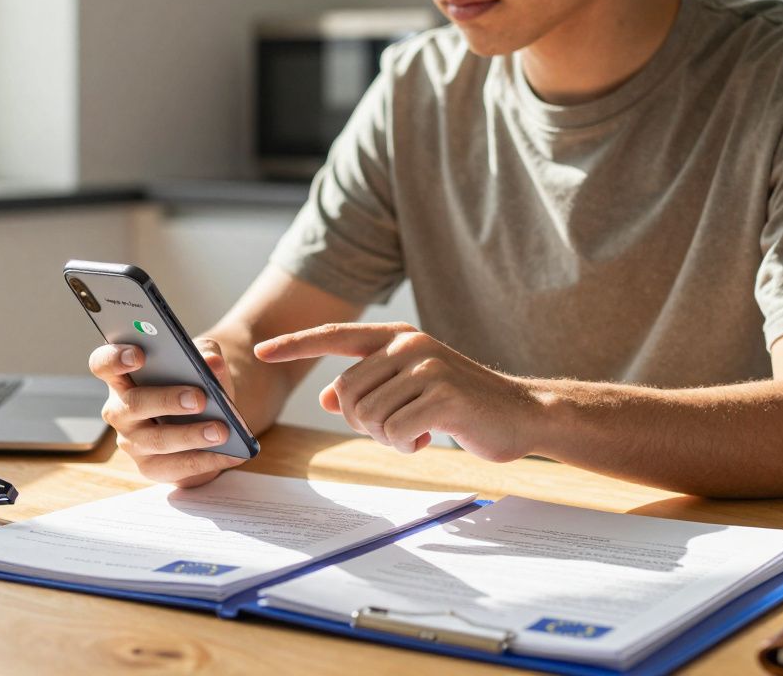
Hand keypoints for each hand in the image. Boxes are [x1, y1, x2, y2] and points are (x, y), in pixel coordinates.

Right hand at [89, 337, 244, 486]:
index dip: (115, 358)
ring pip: (156, 440)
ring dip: (190, 435)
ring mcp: (132, 441)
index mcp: (123, 377)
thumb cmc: (195, 383)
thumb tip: (212, 363)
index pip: (104, 364)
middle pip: (132, 404)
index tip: (139, 355)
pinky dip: (207, 460)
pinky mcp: (151, 467)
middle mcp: (120, 410)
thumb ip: (206, 355)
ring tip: (221, 430)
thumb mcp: (202, 362)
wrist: (208, 418)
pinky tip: (231, 454)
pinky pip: (176, 467)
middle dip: (166, 400)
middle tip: (199, 398)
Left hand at [255, 323, 536, 461]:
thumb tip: (328, 398)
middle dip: (363, 423)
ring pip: (368, 416)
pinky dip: (407, 445)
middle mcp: (409, 345)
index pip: (335, 337)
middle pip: (347, 393)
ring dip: (388, 437)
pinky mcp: (443, 395)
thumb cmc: (463, 404)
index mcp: (398, 338)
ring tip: (419, 429)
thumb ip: (370, 387)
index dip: (296, 344)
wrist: (522, 414)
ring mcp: (427, 367)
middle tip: (398, 428)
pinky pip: (395, 432)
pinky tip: (432, 436)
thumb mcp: (411, 390)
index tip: (260, 351)